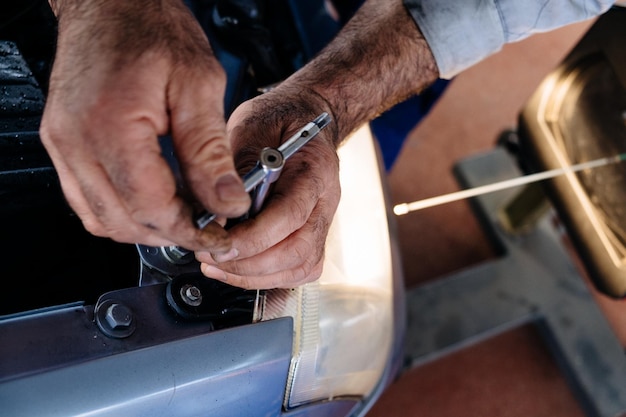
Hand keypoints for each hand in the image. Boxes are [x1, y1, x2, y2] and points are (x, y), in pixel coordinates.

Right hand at [40, 0, 249, 252]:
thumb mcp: (198, 86)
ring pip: (101, 218)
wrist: (111, 3)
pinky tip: (155, 200)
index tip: (218, 235)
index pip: (148, 206)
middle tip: (207, 227)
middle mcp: (75, 142)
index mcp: (110, 126)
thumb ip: (210, 152)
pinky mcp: (63, 143)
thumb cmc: (152, 30)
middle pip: (122, 221)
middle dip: (169, 234)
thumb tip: (228, 202)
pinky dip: (123, 210)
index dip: (187, 229)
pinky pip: (87, 199)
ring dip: (145, 227)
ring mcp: (63, 144)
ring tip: (185, 216)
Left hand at [195, 89, 341, 288]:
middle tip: (212, 257)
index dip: (255, 237)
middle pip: (299, 251)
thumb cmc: (279, 120)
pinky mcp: (313, 234)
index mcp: (314, 170)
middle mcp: (325, 201)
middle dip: (250, 264)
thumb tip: (215, 212)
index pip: (291, 215)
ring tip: (219, 266)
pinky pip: (298, 269)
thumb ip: (237, 170)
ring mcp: (322, 220)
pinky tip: (239, 269)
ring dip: (256, 275)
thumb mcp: (250, 129)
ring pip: (300, 267)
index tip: (220, 242)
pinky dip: (268, 277)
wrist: (305, 119)